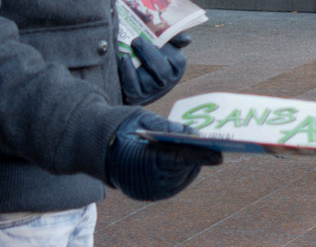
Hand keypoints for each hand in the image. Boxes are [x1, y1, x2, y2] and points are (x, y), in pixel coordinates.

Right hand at [105, 111, 222, 201]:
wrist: (96, 150)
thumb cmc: (122, 129)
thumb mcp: (142, 119)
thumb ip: (167, 126)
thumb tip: (192, 133)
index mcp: (143, 160)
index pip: (177, 159)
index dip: (199, 155)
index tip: (219, 155)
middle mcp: (147, 181)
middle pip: (183, 168)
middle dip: (200, 156)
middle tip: (217, 146)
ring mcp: (149, 191)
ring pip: (182, 176)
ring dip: (194, 164)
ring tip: (208, 151)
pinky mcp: (152, 195)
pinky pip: (176, 182)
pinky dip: (185, 171)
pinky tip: (193, 160)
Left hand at [119, 33, 189, 105]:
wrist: (126, 62)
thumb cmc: (147, 48)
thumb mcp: (161, 40)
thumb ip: (174, 37)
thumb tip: (187, 40)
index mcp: (177, 69)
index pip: (178, 62)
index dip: (167, 50)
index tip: (154, 38)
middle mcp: (167, 83)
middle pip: (162, 72)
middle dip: (149, 54)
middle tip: (136, 40)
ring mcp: (151, 92)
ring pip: (147, 80)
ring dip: (136, 62)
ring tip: (128, 50)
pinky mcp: (135, 97)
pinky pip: (132, 87)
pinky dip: (127, 72)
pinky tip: (124, 59)